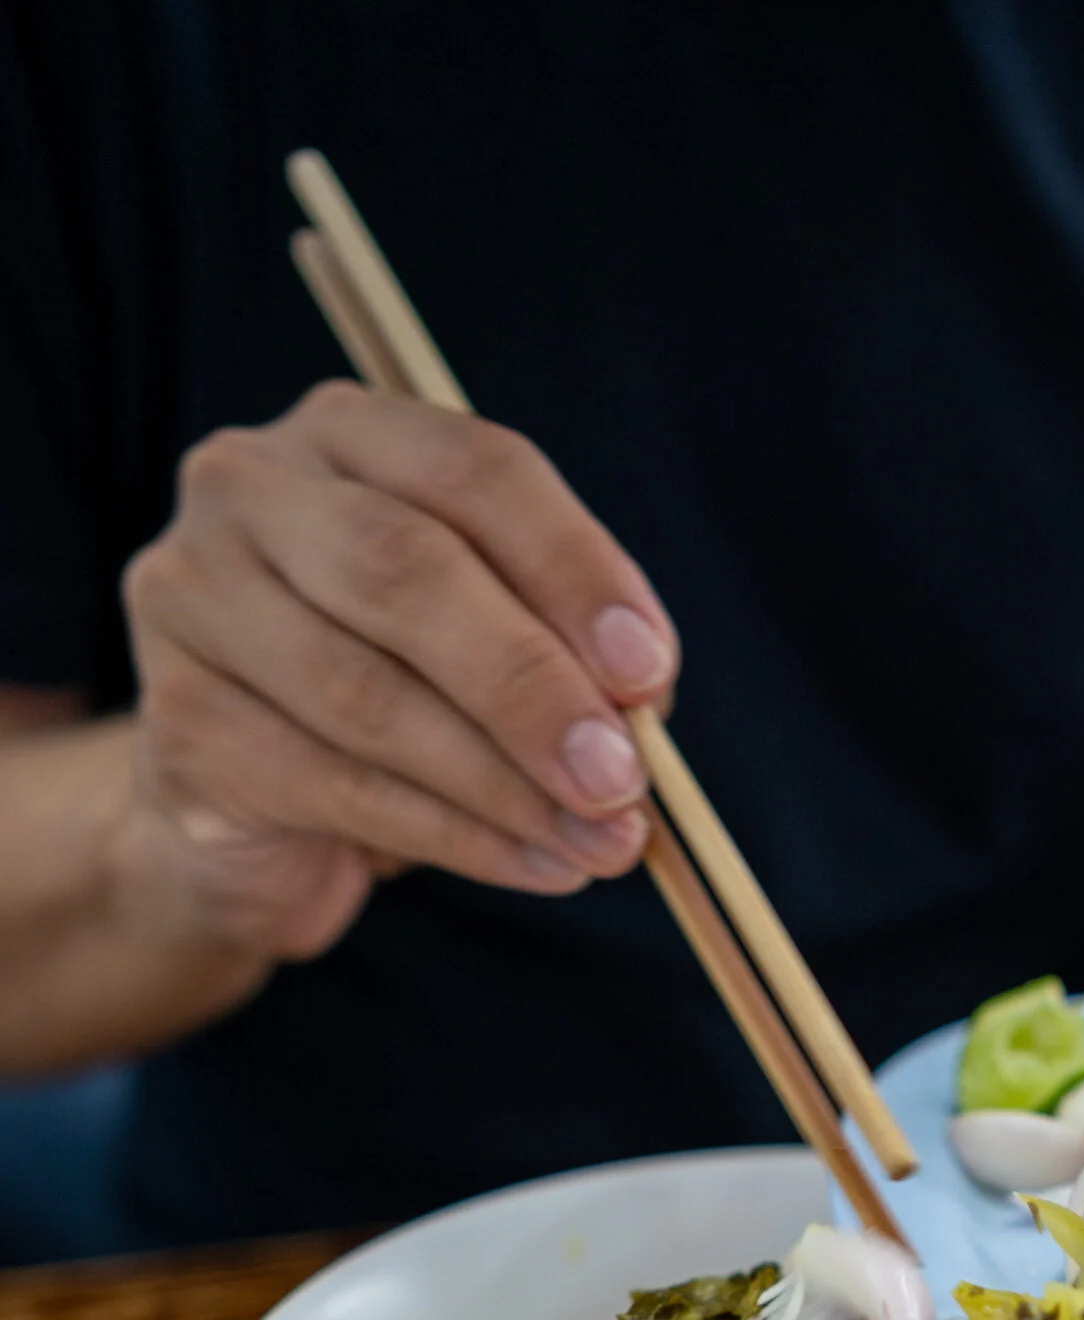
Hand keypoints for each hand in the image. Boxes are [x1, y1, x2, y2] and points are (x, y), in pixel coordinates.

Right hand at [118, 383, 674, 960]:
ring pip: (368, 695)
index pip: (476, 471)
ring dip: (506, 784)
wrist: (258, 816)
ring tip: (602, 843)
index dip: (574, 570)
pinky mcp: (177, 720)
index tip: (651, 674)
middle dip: (532, 685)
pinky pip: (337, 787)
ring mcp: (193, 597)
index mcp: (348, 433)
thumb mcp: (489, 647)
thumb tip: (641, 705)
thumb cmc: (398, 701)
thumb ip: (561, 647)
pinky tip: (538, 867)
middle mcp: (250, 488)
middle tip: (623, 777)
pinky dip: (458, 837)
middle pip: (406, 572)